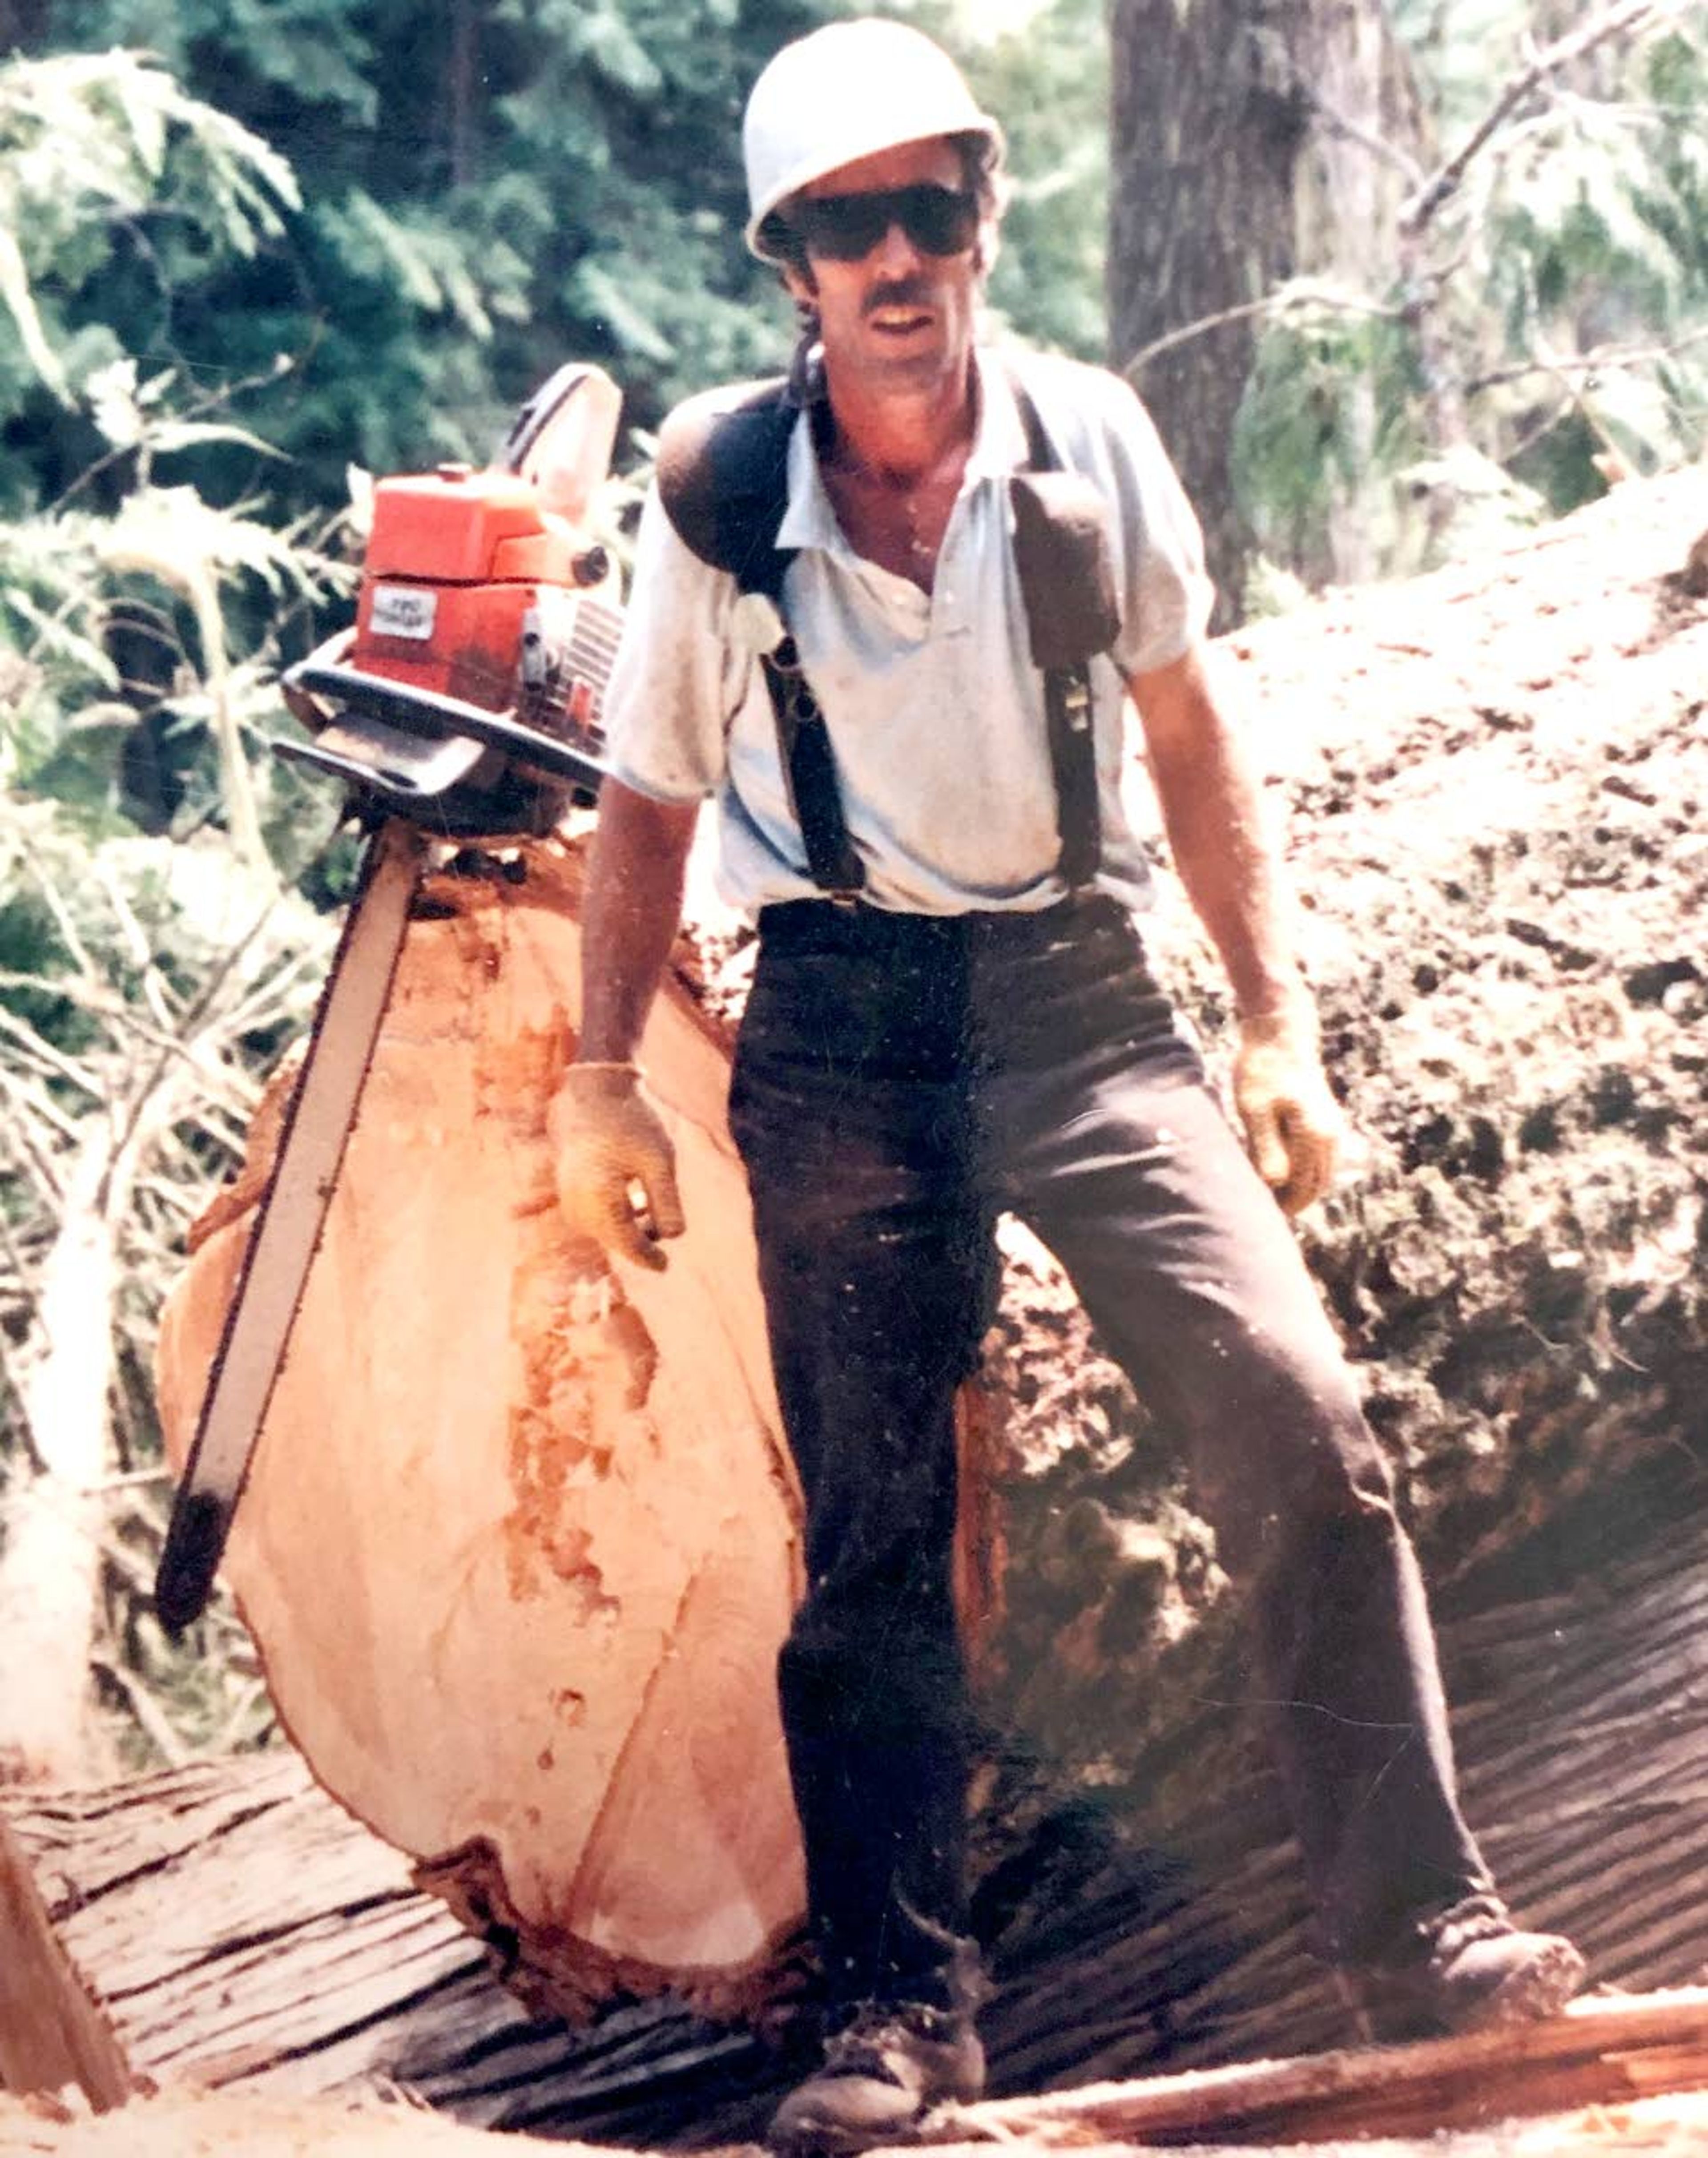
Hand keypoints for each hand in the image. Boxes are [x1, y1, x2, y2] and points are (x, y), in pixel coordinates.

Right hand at [546, 1062, 685, 1269]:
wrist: (596, 1093)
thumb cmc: (632, 1123)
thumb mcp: (660, 1162)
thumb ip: (666, 1202)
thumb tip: (672, 1237)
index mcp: (599, 1200)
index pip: (626, 1243)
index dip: (647, 1257)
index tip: (664, 1267)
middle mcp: (577, 1204)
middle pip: (614, 1238)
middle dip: (639, 1239)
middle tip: (664, 1222)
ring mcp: (569, 1198)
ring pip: (604, 1228)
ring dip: (628, 1225)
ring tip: (648, 1201)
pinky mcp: (568, 1190)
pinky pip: (594, 1215)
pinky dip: (615, 1214)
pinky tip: (634, 1196)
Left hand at [1232, 999, 1345, 1215]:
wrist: (1280, 1034)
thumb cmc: (1261, 1071)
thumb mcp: (1255, 1110)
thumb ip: (1265, 1148)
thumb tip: (1274, 1183)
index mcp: (1315, 1137)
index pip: (1303, 1189)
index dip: (1283, 1207)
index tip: (1259, 1216)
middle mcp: (1330, 1136)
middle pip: (1316, 1186)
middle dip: (1293, 1203)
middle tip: (1264, 1212)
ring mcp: (1332, 1127)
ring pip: (1321, 1174)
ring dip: (1301, 1189)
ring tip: (1271, 1196)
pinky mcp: (1326, 1119)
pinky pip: (1322, 1158)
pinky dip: (1307, 1171)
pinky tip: (1284, 1173)